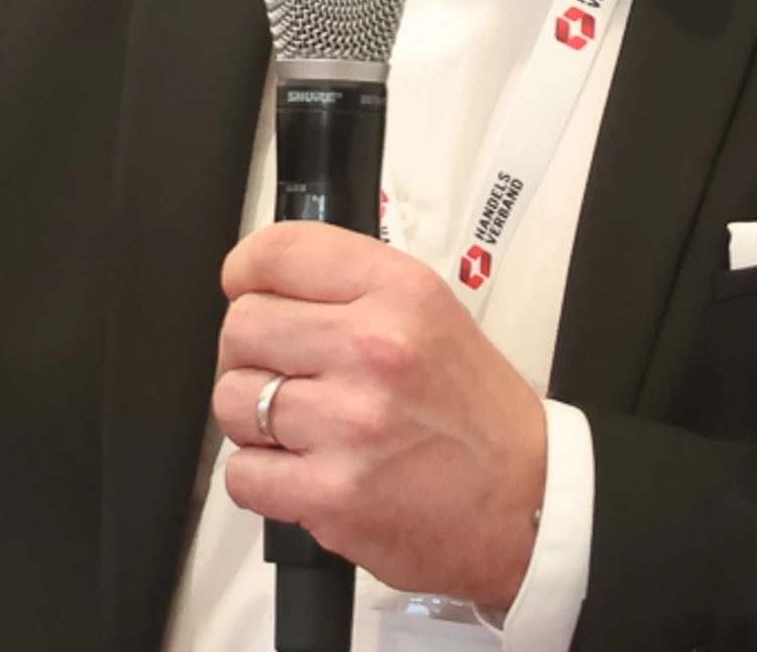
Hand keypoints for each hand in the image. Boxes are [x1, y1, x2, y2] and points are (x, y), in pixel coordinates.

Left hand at [213, 221, 547, 608]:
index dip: (246, 270)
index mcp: (402, 294)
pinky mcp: (329, 493)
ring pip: (232, 399)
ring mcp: (349, 424)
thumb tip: (265, 280)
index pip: (280, 252)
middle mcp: (375, 349)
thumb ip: (354, 290)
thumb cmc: (478, 415)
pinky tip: (302, 469)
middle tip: (289, 371)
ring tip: (303, 427)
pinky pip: (241, 473)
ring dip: (254, 418)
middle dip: (252, 351)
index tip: (246, 286)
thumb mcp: (436, 315)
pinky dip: (260, 477)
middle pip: (242, 325)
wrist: (524, 503)